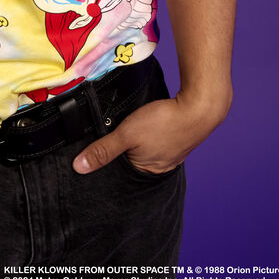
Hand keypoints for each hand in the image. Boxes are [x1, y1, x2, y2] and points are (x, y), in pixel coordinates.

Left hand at [72, 91, 230, 174]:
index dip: (107, 159)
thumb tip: (79, 167)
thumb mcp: (126, 134)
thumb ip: (103, 150)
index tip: (97, 148)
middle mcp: (160, 166)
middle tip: (113, 133)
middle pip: (132, 159)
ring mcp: (171, 153)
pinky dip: (149, 132)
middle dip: (121, 148)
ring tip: (129, 127)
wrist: (199, 106)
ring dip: (136, 138)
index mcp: (148, 171)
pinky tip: (146, 122)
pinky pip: (157, 138)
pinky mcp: (177, 138)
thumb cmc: (164, 122)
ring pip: (145, 148)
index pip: (119, 171)